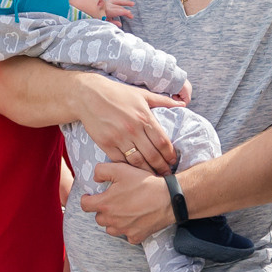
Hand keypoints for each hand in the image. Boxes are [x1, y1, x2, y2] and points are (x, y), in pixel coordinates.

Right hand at [69, 72, 186, 172]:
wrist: (89, 95)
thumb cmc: (117, 93)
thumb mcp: (142, 94)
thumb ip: (163, 101)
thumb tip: (183, 104)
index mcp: (144, 117)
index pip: (163, 141)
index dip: (170, 154)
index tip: (173, 161)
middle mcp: (133, 129)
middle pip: (152, 155)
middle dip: (162, 167)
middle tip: (167, 175)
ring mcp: (119, 138)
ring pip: (137, 161)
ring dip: (147, 171)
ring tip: (153, 177)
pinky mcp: (106, 144)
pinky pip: (120, 161)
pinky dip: (128, 168)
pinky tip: (134, 173)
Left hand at [80, 161, 175, 245]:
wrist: (168, 199)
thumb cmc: (144, 183)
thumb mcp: (121, 169)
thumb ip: (102, 170)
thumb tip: (95, 178)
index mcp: (105, 204)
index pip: (85, 205)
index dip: (86, 199)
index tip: (90, 196)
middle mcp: (112, 220)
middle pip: (98, 218)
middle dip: (102, 210)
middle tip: (113, 202)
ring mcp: (124, 230)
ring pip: (111, 229)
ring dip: (113, 222)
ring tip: (123, 211)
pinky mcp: (136, 237)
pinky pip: (127, 236)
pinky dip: (129, 230)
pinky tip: (136, 220)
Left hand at [101, 0, 137, 23]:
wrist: (92, 9)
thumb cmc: (98, 17)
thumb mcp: (105, 21)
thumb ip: (113, 22)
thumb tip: (120, 24)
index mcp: (107, 11)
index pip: (117, 11)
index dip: (123, 12)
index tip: (129, 13)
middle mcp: (108, 5)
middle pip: (119, 7)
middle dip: (125, 11)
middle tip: (131, 14)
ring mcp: (109, 1)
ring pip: (118, 1)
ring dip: (126, 2)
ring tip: (133, 4)